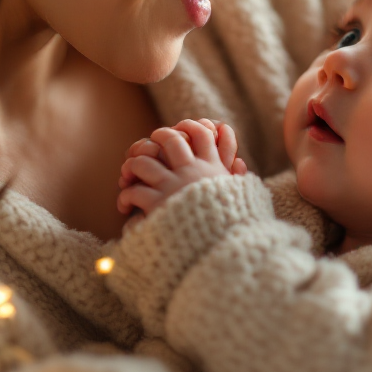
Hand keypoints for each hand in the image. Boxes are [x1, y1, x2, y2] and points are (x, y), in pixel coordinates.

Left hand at [117, 119, 247, 218]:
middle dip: (160, 136)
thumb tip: (240, 162)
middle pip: (172, 139)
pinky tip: (126, 205)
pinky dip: (126, 196)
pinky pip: (134, 191)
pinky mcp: (158, 204)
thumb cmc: (236, 224)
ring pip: (145, 161)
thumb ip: (239, 177)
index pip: (203, 134)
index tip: (182, 127)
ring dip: (135, 165)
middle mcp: (192, 172)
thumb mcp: (245, 197)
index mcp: (213, 169)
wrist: (226, 246)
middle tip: (154, 141)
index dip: (191, 126)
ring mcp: (173, 186)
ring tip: (131, 172)